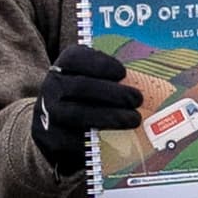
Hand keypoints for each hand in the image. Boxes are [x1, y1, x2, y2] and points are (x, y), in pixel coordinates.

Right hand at [31, 42, 144, 173]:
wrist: (55, 127)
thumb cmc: (85, 98)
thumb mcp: (90, 78)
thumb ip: (111, 75)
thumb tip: (147, 75)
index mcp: (63, 67)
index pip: (75, 58)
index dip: (99, 64)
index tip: (122, 72)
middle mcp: (52, 87)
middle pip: (81, 87)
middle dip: (113, 93)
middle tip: (137, 99)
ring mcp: (49, 114)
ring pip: (79, 114)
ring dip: (111, 117)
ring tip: (134, 119)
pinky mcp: (54, 140)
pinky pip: (76, 140)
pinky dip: (100, 137)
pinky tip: (119, 136)